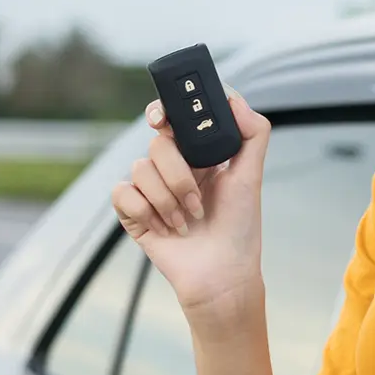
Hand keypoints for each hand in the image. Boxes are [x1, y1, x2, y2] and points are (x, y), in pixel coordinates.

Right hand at [111, 90, 271, 321]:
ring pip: (140, 169)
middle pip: (157, 144)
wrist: (222, 275)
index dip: (162, 111)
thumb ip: (252, 133)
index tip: (161, 117)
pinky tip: (165, 229)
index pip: (172, 119)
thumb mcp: (252, 176)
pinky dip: (146, 211)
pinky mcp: (134, 212)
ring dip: (168, 200)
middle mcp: (172, 168)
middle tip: (197, 202)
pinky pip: (122, 193)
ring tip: (187, 221)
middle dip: (179, 175)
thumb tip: (234, 98)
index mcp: (197, 154)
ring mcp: (151, 190)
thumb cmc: (239, 229)